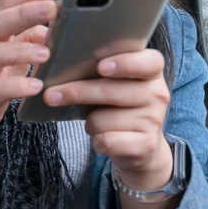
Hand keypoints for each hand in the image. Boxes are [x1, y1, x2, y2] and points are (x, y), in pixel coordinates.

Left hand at [44, 49, 172, 189]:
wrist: (141, 146)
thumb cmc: (117, 106)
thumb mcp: (112, 84)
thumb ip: (96, 71)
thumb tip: (59, 66)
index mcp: (151, 71)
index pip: (149, 61)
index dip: (125, 63)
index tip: (101, 66)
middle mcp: (157, 93)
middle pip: (111, 91)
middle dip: (76, 92)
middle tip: (50, 95)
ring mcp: (153, 119)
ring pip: (102, 119)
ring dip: (89, 122)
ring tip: (96, 122)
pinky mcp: (145, 144)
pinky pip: (106, 140)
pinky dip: (96, 140)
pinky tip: (102, 138)